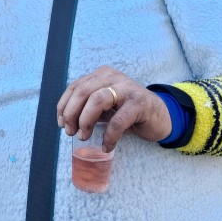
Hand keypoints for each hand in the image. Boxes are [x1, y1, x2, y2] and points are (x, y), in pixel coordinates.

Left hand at [56, 65, 171, 151]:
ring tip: (84, 137)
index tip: (61, 123)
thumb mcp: (105, 107)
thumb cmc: (128, 112)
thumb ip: (88, 108)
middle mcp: (113, 77)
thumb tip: (67, 121)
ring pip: (97, 99)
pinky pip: (118, 120)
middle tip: (71, 131)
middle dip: (72, 113)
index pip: (76, 86)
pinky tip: (107, 145)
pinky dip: (109, 135)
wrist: (160, 116)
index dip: (64, 105)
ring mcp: (127, 88)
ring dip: (86, 120)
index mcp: (102, 75)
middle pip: (83, 91)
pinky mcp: (139, 103)